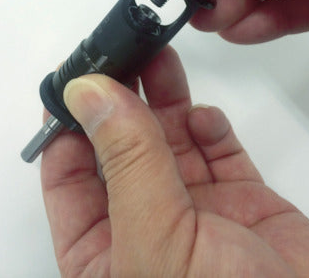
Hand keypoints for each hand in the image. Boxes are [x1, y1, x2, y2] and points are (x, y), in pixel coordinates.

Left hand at [41, 47, 308, 275]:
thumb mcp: (158, 239)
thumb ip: (127, 161)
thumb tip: (89, 97)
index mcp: (106, 254)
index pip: (69, 180)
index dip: (67, 127)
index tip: (74, 82)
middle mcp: (147, 228)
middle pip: (121, 149)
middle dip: (121, 100)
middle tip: (122, 54)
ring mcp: (196, 212)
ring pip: (169, 140)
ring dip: (162, 99)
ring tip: (157, 59)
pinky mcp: (242, 200)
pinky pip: (216, 149)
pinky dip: (207, 125)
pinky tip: (201, 115)